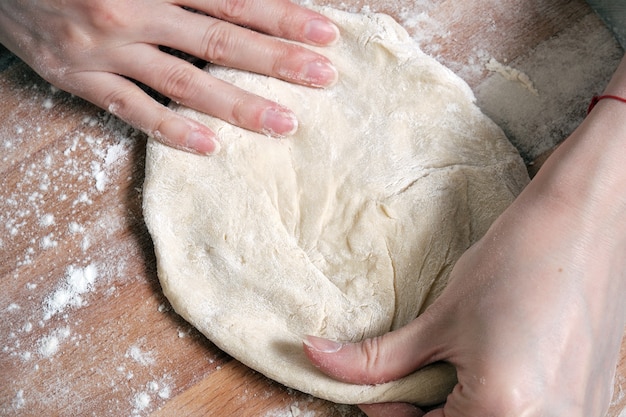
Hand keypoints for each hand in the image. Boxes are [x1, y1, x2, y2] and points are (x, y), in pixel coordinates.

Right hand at [0, 0, 338, 153]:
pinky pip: (131, 111)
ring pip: (185, 82)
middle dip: (278, 60)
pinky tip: (210, 148)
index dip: (283, 17)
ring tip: (284, 124)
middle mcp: (134, 11)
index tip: (325, 35)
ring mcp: (107, 50)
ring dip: (240, 104)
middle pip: (221, 40)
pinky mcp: (79, 79)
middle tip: (324, 77)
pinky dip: (171, 131)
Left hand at [304, 94, 625, 415]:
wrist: (585, 222)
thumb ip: (378, 359)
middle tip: (406, 378)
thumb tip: (317, 359)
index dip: (385, 413)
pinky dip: (494, 406)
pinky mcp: (588, 406)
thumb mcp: (440, 318)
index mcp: (505, 415)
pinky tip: (487, 370)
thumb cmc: (516, 262)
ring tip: (451, 369)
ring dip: (458, 411)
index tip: (371, 390)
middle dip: (422, 414)